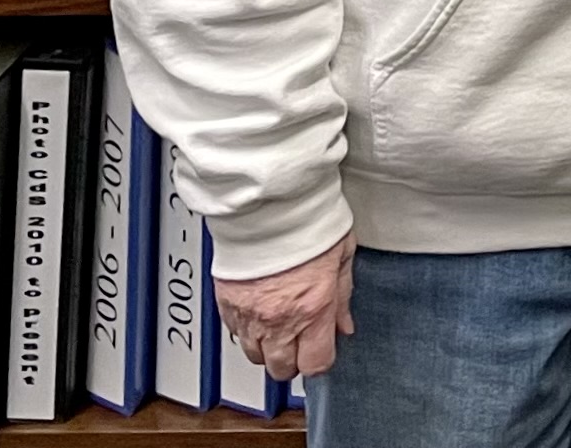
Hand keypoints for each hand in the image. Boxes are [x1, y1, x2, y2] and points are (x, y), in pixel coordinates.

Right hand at [213, 232, 355, 382]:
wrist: (267, 200)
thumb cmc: (307, 219)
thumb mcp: (342, 255)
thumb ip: (343, 297)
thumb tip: (344, 325)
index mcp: (313, 307)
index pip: (316, 363)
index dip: (320, 359)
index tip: (321, 348)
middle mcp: (279, 317)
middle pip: (281, 369)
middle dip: (293, 359)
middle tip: (300, 339)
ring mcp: (249, 314)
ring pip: (255, 356)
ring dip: (268, 347)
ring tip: (278, 322)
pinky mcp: (227, 304)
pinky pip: (235, 334)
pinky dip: (247, 329)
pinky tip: (258, 310)